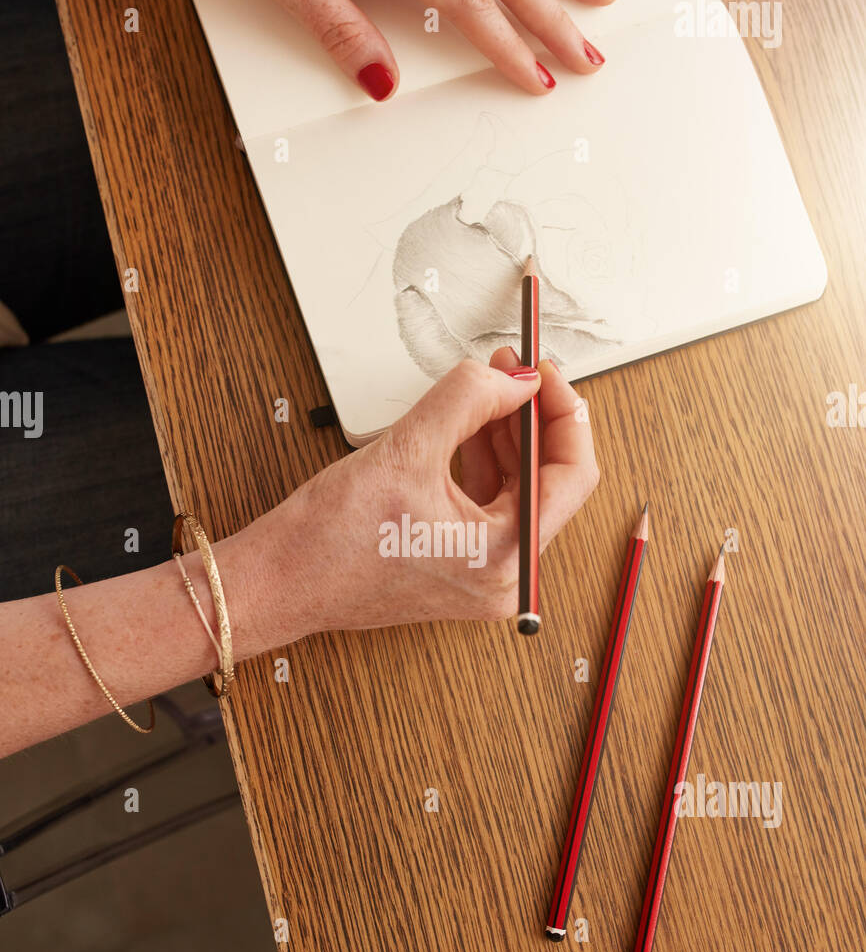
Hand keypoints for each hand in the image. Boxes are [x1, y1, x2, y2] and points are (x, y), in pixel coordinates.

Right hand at [253, 350, 598, 641]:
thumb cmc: (329, 543)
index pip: (572, 476)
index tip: (542, 373)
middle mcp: (504, 578)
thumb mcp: (406, 451)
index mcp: (503, 559)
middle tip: (515, 369)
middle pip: (549, 482)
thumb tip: (512, 378)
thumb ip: (468, 400)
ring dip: (508, 434)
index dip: (563, 414)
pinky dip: (485, 460)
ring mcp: (483, 576)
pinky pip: (490, 505)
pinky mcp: (460, 567)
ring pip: (520, 490)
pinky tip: (472, 422)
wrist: (279, 582)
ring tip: (492, 385)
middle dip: (534, 418)